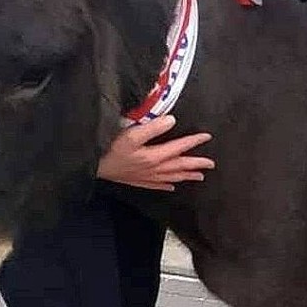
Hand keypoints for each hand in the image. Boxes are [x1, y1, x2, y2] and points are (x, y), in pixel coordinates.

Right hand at [97, 115, 214, 191]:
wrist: (95, 167)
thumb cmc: (111, 149)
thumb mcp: (131, 135)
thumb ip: (153, 127)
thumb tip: (172, 120)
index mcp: (154, 155)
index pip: (179, 147)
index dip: (194, 141)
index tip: (207, 137)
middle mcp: (154, 168)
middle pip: (179, 165)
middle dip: (196, 164)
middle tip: (211, 164)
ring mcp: (146, 177)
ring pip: (172, 177)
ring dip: (186, 176)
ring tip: (199, 177)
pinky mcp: (138, 181)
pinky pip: (158, 185)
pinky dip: (167, 185)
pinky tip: (172, 187)